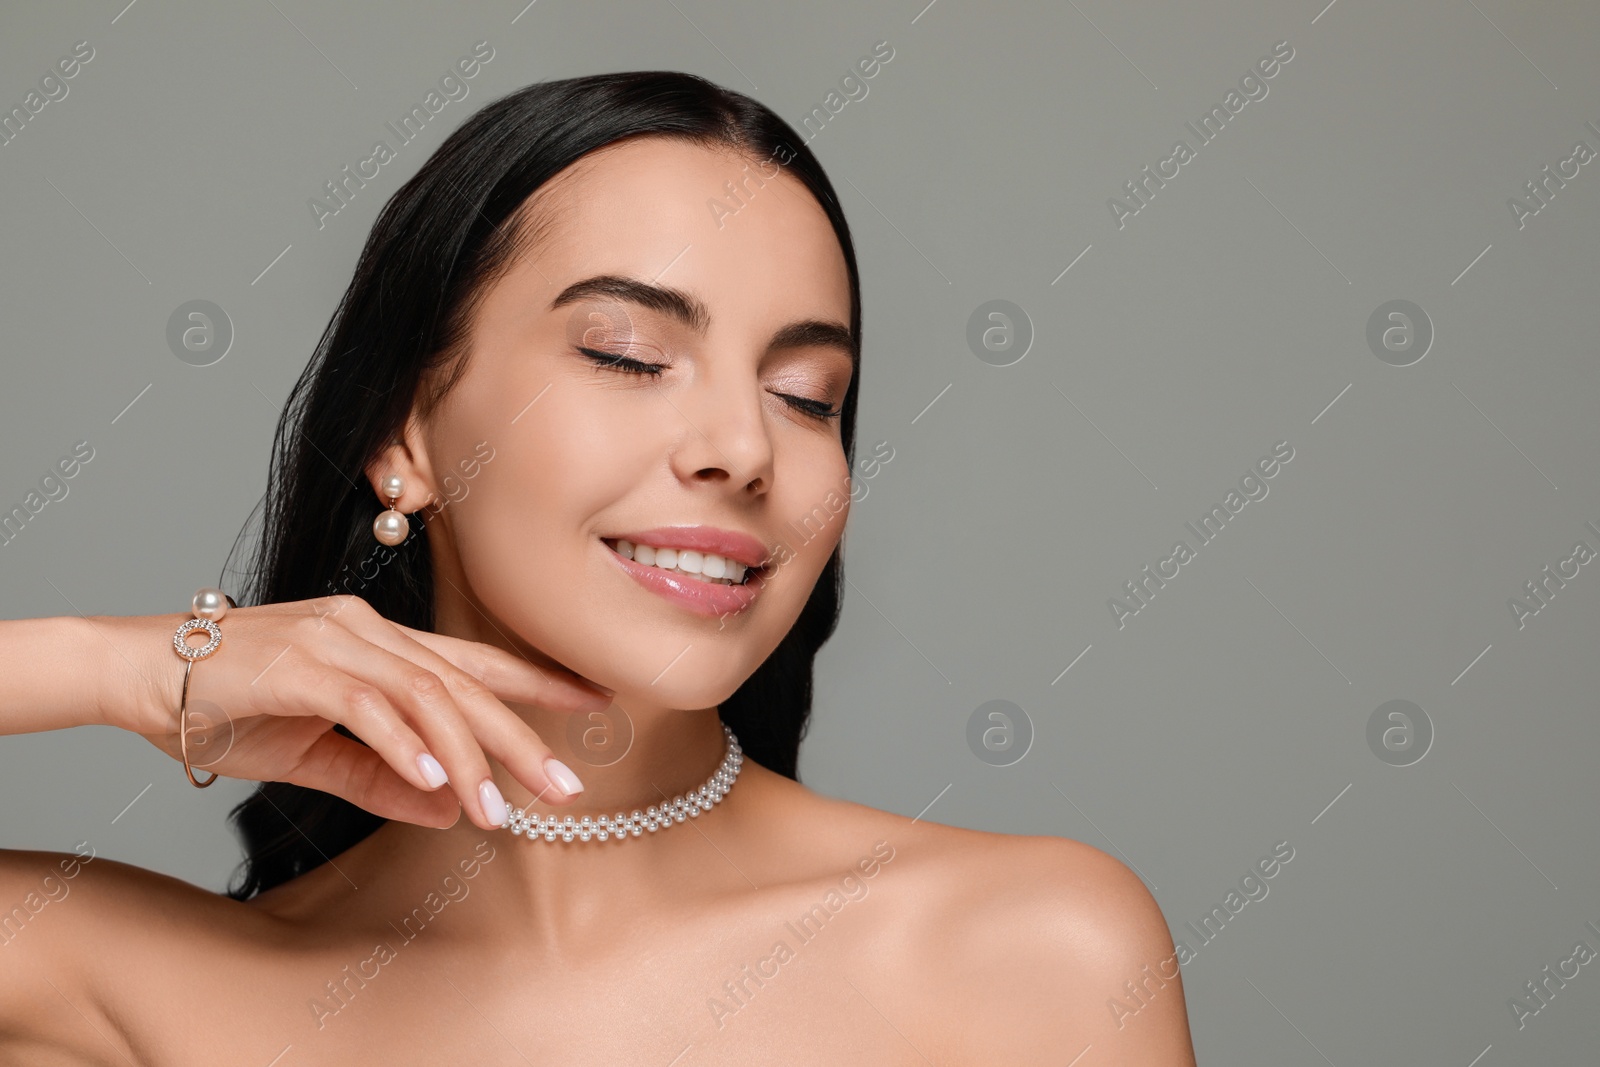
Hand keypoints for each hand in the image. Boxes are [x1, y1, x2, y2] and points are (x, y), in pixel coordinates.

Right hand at [100, 596, 609, 828]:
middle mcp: (367, 633)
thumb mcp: (312, 753)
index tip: (597, 700)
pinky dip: (405, 744)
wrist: (133, 672)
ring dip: (470, 757)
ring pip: (427, 696)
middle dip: (523, 736)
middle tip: (569, 786)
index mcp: (377, 645)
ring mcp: (335, 642)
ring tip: (502, 809)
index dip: (538, 682)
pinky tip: (436, 781)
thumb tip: (450, 811)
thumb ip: (381, 778)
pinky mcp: (297, 663)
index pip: (473, 662)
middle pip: (465, 684)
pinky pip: (366, 706)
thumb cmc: (220, 706)